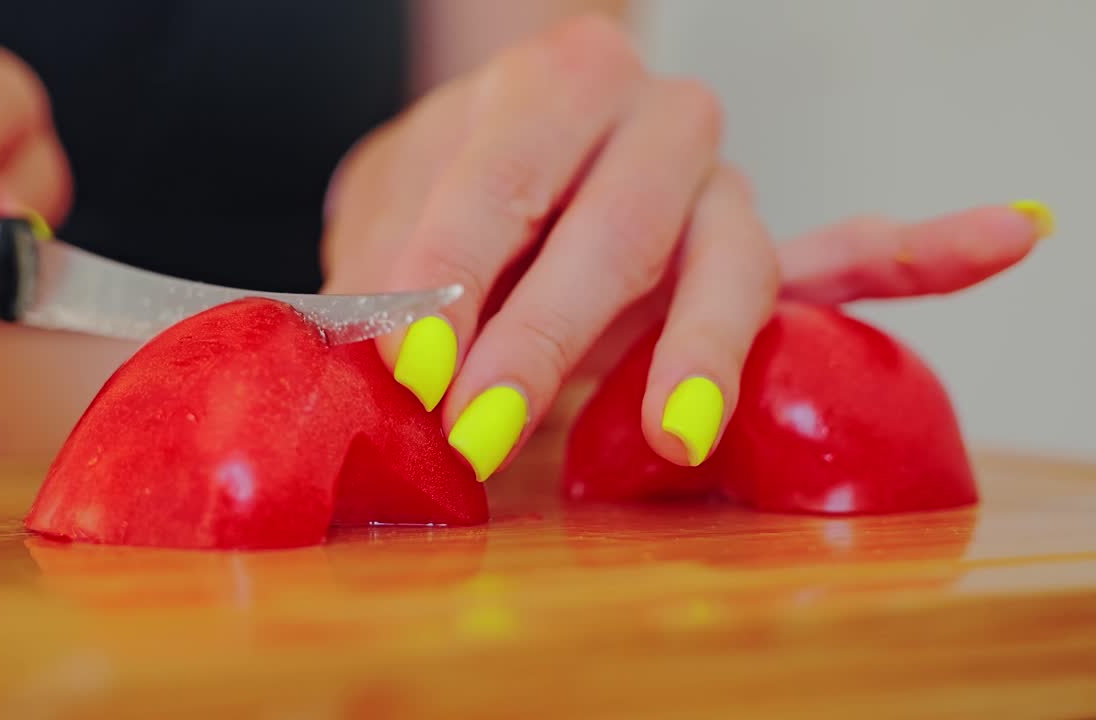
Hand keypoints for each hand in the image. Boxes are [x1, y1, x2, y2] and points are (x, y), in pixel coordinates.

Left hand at [321, 15, 1049, 481]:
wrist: (519, 137)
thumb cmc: (459, 182)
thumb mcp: (397, 204)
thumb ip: (390, 266)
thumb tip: (363, 346)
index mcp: (549, 85)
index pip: (499, 180)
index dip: (449, 276)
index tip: (410, 365)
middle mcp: (650, 120)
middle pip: (616, 230)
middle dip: (542, 339)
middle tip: (482, 431)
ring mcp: (717, 184)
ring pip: (733, 260)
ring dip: (700, 349)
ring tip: (679, 426)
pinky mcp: (763, 240)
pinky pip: (850, 251)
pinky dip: (925, 252)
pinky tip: (1015, 232)